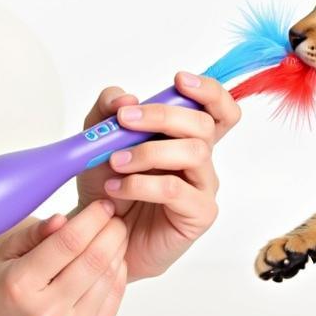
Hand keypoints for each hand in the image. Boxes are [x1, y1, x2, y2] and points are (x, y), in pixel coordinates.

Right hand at [0, 200, 127, 315]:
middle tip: (115, 216)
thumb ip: (36, 232)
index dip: (92, 218)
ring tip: (115, 234)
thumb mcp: (7, 250)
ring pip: (109, 278)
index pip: (69, 243)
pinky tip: (113, 259)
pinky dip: (119, 273)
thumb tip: (64, 218)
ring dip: (119, 250)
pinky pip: (114, 297)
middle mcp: (46, 313)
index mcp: (20, 286)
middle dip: (112, 231)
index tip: (104, 205)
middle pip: (95, 260)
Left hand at [75, 71, 240, 279]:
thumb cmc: (108, 185)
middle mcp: (201, 159)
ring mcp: (203, 187)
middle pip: (204, 124)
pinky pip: (176, 189)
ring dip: (149, 151)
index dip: (208, 90)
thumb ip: (108, 110)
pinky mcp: (198, 214)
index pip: (218, 108)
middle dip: (162, 115)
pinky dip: (142, 184)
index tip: (179, 80)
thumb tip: (127, 98)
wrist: (97, 234)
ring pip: (194, 152)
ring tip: (116, 161)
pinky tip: (117, 188)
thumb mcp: (97, 140)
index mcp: (186, 137)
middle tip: (125, 120)